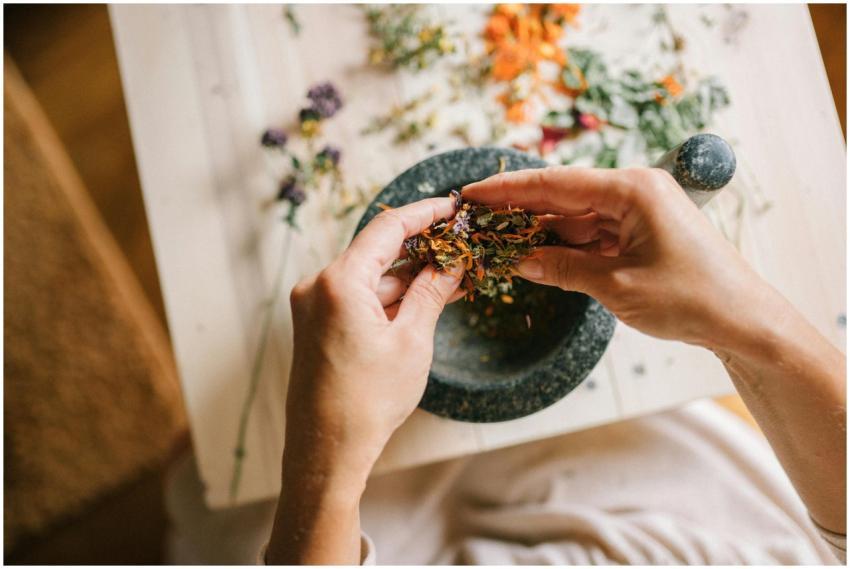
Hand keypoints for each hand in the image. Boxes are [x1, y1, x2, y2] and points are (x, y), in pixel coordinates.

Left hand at [268, 197, 461, 563]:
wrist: (327, 451)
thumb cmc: (368, 400)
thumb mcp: (412, 340)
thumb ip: (431, 292)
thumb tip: (453, 262)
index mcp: (338, 282)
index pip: (387, 228)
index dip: (424, 213)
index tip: (451, 206)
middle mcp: (318, 286)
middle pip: (377, 253)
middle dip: (421, 252)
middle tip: (461, 249)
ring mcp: (313, 307)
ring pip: (370, 279)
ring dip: (408, 280)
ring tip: (452, 281)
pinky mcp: (316, 326)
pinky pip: (358, 299)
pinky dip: (389, 300)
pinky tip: (422, 303)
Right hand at [464, 166, 845, 533]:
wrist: (743, 321)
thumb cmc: (690, 299)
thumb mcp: (617, 287)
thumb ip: (563, 269)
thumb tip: (517, 260)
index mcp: (633, 189)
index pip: (557, 183)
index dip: (509, 190)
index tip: (473, 192)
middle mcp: (635, 191)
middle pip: (564, 195)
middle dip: (521, 209)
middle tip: (477, 217)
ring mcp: (640, 211)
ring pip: (576, 216)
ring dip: (542, 230)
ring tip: (499, 240)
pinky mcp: (642, 231)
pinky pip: (594, 233)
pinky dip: (566, 245)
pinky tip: (537, 254)